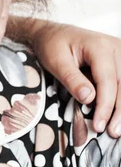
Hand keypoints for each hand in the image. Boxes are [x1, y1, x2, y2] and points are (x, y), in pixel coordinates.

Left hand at [31, 21, 120, 135]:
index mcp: (99, 46)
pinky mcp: (119, 61)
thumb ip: (72, 79)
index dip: (106, 104)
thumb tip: (89, 99)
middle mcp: (115, 48)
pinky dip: (120, 98)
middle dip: (119, 111)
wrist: (52, 33)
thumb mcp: (55, 61)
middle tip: (113, 133)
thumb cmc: (51, 45)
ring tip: (117, 129)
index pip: (107, 80)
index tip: (100, 124)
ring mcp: (120, 53)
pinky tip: (118, 115)